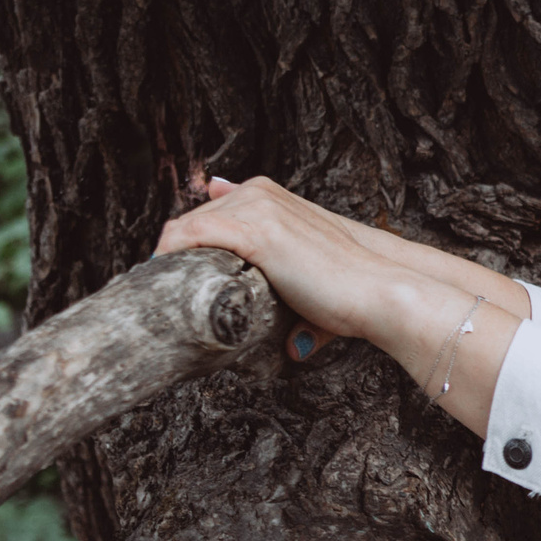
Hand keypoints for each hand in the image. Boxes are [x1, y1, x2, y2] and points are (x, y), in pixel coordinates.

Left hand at [155, 177, 414, 361]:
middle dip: (176, 254)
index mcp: (272, 197)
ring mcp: (259, 208)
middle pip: (192, 219)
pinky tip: (165, 278)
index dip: (192, 245)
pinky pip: (192, 235)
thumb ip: (294, 294)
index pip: (211, 213)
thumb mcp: (310, 275)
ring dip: (170, 259)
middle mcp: (262, 194)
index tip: (179, 274)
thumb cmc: (350, 291)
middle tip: (166, 291)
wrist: (378, 292)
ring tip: (163, 293)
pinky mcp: (256, 231)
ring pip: (187, 226)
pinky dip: (172, 256)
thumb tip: (293, 347)